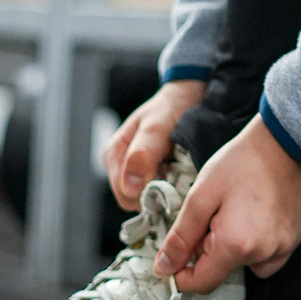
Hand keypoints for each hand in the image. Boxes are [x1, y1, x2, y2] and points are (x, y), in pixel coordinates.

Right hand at [102, 79, 206, 210]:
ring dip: (167, 191)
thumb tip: (130, 187)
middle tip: (178, 176)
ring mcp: (136, 172)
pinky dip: (173, 187)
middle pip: (136, 201)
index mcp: (114, 155)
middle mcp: (121, 166)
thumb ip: (143, 155)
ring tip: (180, 171)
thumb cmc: (169, 108)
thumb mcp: (157, 128)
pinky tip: (181, 173)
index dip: (148, 196)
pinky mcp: (152, 175)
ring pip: (150, 199)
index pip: (125, 196)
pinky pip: (160, 193)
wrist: (186, 98)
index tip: (171, 185)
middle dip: (158, 194)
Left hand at [155, 115, 300, 293]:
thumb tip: (164, 267)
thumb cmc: (240, 163)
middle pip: (222, 272)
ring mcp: (282, 249)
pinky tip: (253, 220)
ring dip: (232, 249)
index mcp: (236, 245)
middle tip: (211, 216)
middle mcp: (263, 254)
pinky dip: (255, 247)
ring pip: (244, 265)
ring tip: (234, 214)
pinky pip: (266, 258)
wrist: (282, 144)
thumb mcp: (200, 196)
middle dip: (208, 252)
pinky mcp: (292, 242)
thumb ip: (180, 236)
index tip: (175, 257)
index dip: (182, 274)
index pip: (202, 283)